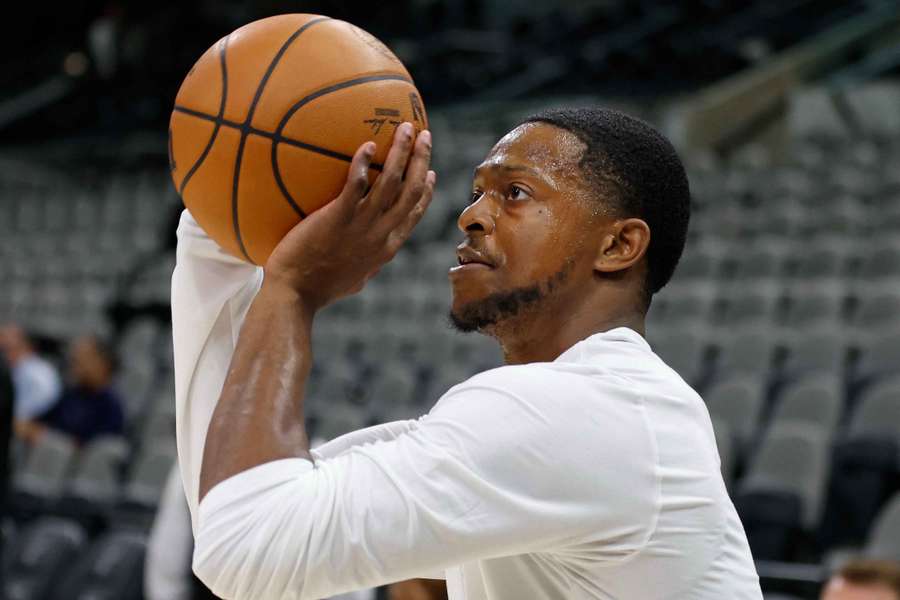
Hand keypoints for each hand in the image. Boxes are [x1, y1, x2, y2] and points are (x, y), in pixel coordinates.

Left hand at [264, 122, 434, 309]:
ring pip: (391, 183)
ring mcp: (362, 226)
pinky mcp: (338, 218)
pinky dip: (363, 163)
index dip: (426, 189)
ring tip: (404, 127)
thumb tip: (363, 255)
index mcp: (387, 248)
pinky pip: (355, 184)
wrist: (296, 295)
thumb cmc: (317, 289)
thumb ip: (364, 262)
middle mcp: (381, 235)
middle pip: (411, 191)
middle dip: (422, 160)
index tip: (430, 171)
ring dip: (402, 152)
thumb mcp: (353, 278)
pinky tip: (366, 144)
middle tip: (424, 135)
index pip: (414, 213)